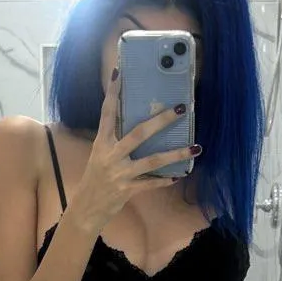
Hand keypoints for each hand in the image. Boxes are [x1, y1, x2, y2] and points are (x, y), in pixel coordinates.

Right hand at [66, 69, 199, 233]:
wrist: (86, 208)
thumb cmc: (95, 179)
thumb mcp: (100, 156)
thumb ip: (115, 142)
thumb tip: (138, 126)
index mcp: (102, 143)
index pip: (106, 113)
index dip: (112, 93)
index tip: (119, 72)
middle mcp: (111, 155)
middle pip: (139, 133)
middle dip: (161, 120)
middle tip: (180, 108)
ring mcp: (120, 173)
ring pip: (152, 160)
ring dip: (176, 154)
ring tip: (195, 147)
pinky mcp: (127, 190)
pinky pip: (150, 183)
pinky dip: (164, 179)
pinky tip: (179, 176)